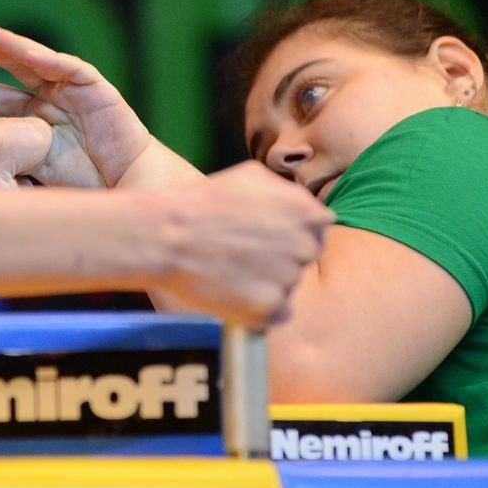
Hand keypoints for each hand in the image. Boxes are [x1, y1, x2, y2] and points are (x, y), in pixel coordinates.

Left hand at [0, 23, 149, 186]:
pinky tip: (25, 51)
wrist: (129, 191)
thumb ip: (9, 165)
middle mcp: (50, 102)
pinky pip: (69, 68)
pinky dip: (47, 58)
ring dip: (12, 45)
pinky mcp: (96, 89)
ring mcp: (72, 93)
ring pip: (37, 62)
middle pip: (11, 72)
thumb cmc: (86, 191)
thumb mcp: (36, 176)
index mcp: (33, 124)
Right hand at [151, 161, 336, 328]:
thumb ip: (289, 192)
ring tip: (233, 267)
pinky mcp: (269, 308)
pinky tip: (236, 290)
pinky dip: (262, 307)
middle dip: (284, 255)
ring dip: (270, 280)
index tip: (270, 234)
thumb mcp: (252, 175)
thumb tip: (308, 210)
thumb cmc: (205, 203)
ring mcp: (288, 279)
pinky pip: (279, 312)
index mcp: (305, 212)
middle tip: (248, 252)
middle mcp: (303, 246)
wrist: (168, 237)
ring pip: (291, 285)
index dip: (294, 230)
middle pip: (306, 257)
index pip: (319, 228)